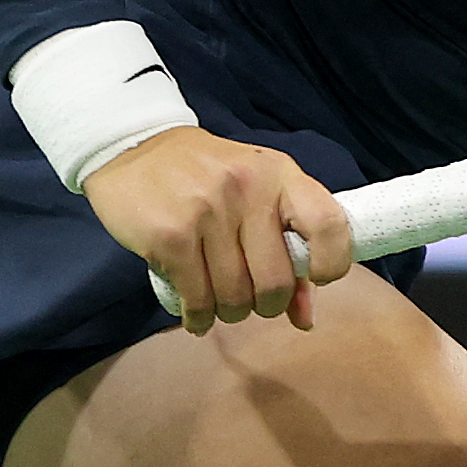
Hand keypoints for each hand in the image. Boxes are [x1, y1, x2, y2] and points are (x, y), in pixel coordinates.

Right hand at [87, 127, 357, 330]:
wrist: (135, 147)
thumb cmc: (205, 178)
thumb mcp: (256, 195)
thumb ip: (287, 252)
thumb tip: (306, 319)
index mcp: (280, 174)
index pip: (328, 224)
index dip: (331, 263)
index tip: (314, 276)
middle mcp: (248, 189)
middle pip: (276, 280)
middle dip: (266, 304)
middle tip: (251, 300)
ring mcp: (207, 211)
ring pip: (235, 297)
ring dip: (229, 312)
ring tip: (219, 302)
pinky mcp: (170, 236)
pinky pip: (198, 299)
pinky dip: (199, 317)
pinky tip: (195, 312)